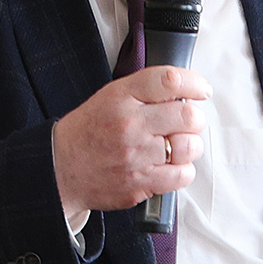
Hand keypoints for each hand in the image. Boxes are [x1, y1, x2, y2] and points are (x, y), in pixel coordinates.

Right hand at [50, 67, 208, 223]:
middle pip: (187, 115)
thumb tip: (184, 91)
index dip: (194, 83)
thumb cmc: (89, 132)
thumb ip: (145, 92)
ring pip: (189, 146)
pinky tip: (171, 165)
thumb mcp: (110, 97)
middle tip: (186, 122)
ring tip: (177, 145)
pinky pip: (182, 175)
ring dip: (190, 145)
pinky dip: (183, 170)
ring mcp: (136, 155)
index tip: (201, 90)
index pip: (169, 81)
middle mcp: (130, 124)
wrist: (61, 168)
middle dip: (194, 118)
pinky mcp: (141, 182)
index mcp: (122, 97)